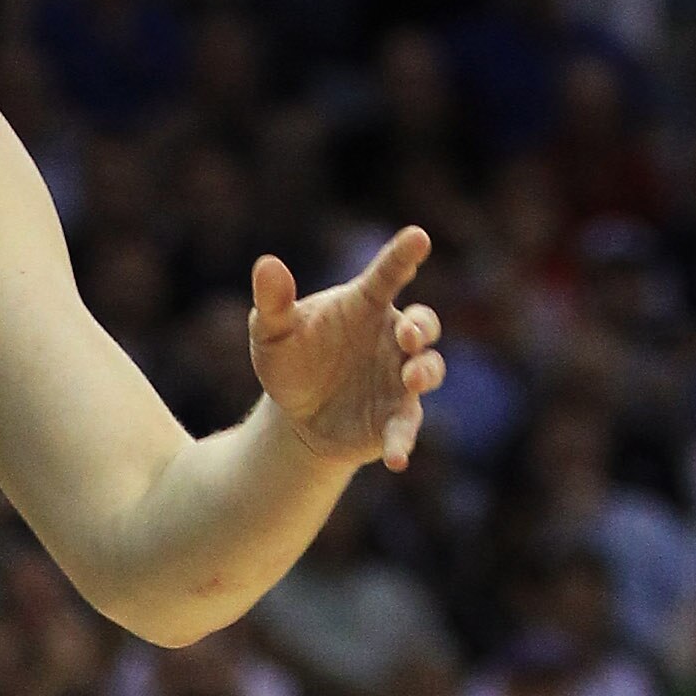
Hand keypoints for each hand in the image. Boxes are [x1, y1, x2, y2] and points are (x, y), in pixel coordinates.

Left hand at [249, 229, 443, 475]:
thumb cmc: (291, 358)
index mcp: (366, 304)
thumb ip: (273, 301)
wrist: (296, 414)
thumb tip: (266, 264)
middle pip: (423, 325)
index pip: (388, 274)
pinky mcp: (396, 417)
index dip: (403, 255)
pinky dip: (405, 440)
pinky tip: (397, 458)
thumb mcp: (272, 331)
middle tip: (408, 335)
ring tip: (411, 379)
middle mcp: (392, 337)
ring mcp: (399, 377)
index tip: (417, 237)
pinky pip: (407, 426)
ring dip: (425, 372)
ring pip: (428, 370)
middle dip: (422, 328)